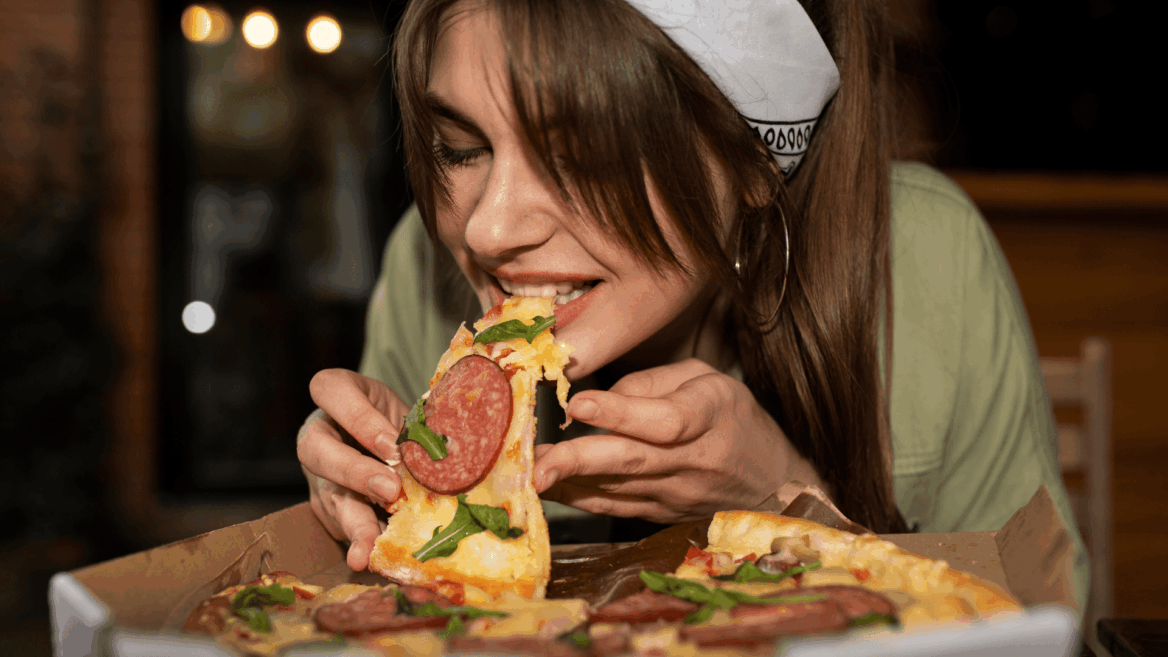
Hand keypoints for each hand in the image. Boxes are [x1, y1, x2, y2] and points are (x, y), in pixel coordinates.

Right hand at [297, 369, 409, 569]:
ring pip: (329, 498)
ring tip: (367, 553)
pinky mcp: (329, 510)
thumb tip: (451, 450)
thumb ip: (416, 426)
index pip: (330, 390)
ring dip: (353, 526)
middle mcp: (319, 434)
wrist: (388, 439)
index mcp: (336, 395)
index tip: (393, 445)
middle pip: (317, 450)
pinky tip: (385, 560)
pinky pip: (345, 527)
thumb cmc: (398, 417)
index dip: (360, 418)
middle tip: (390, 493)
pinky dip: (369, 543)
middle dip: (355, 473)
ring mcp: (319, 475)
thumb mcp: (406, 409)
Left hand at [532, 358, 825, 523]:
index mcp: (709, 416)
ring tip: (528, 474)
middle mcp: (692, 460)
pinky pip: (615, 507)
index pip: (664, 420)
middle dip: (579, 462)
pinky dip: (580, 499)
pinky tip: (549, 488)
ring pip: (616, 490)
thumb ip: (653, 384)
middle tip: (537, 463)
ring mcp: (676, 494)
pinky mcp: (661, 515)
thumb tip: (601, 401)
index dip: (620, 413)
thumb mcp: (706, 379)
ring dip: (569, 484)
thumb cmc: (734, 419)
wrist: (771, 484)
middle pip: (631, 462)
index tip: (577, 405)